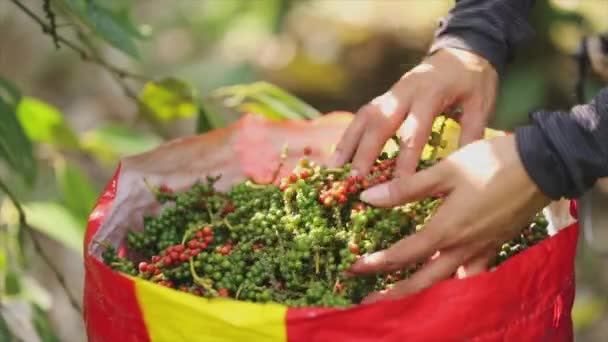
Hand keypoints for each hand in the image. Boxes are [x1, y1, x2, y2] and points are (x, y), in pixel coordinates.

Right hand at [328, 48, 497, 177]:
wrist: (463, 49)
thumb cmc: (473, 80)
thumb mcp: (481, 103)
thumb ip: (471, 132)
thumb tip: (461, 169)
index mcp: (429, 94)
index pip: (413, 131)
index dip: (405, 159)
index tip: (398, 185)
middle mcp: (404, 92)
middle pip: (379, 123)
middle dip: (365, 153)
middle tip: (355, 179)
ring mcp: (391, 92)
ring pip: (364, 117)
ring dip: (347, 143)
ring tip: (334, 169)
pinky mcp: (385, 97)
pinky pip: (362, 116)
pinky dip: (348, 136)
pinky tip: (338, 155)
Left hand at [347, 134, 550, 303]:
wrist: (543, 165)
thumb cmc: (490, 163)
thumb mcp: (444, 170)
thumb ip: (405, 187)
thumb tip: (367, 197)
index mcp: (446, 229)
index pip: (403, 255)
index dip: (375, 264)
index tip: (352, 269)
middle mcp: (463, 248)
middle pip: (423, 282)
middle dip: (393, 294)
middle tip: (368, 302)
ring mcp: (482, 251)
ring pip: (448, 284)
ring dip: (422, 294)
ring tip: (401, 298)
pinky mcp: (496, 247)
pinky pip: (473, 275)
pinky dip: (457, 285)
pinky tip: (446, 283)